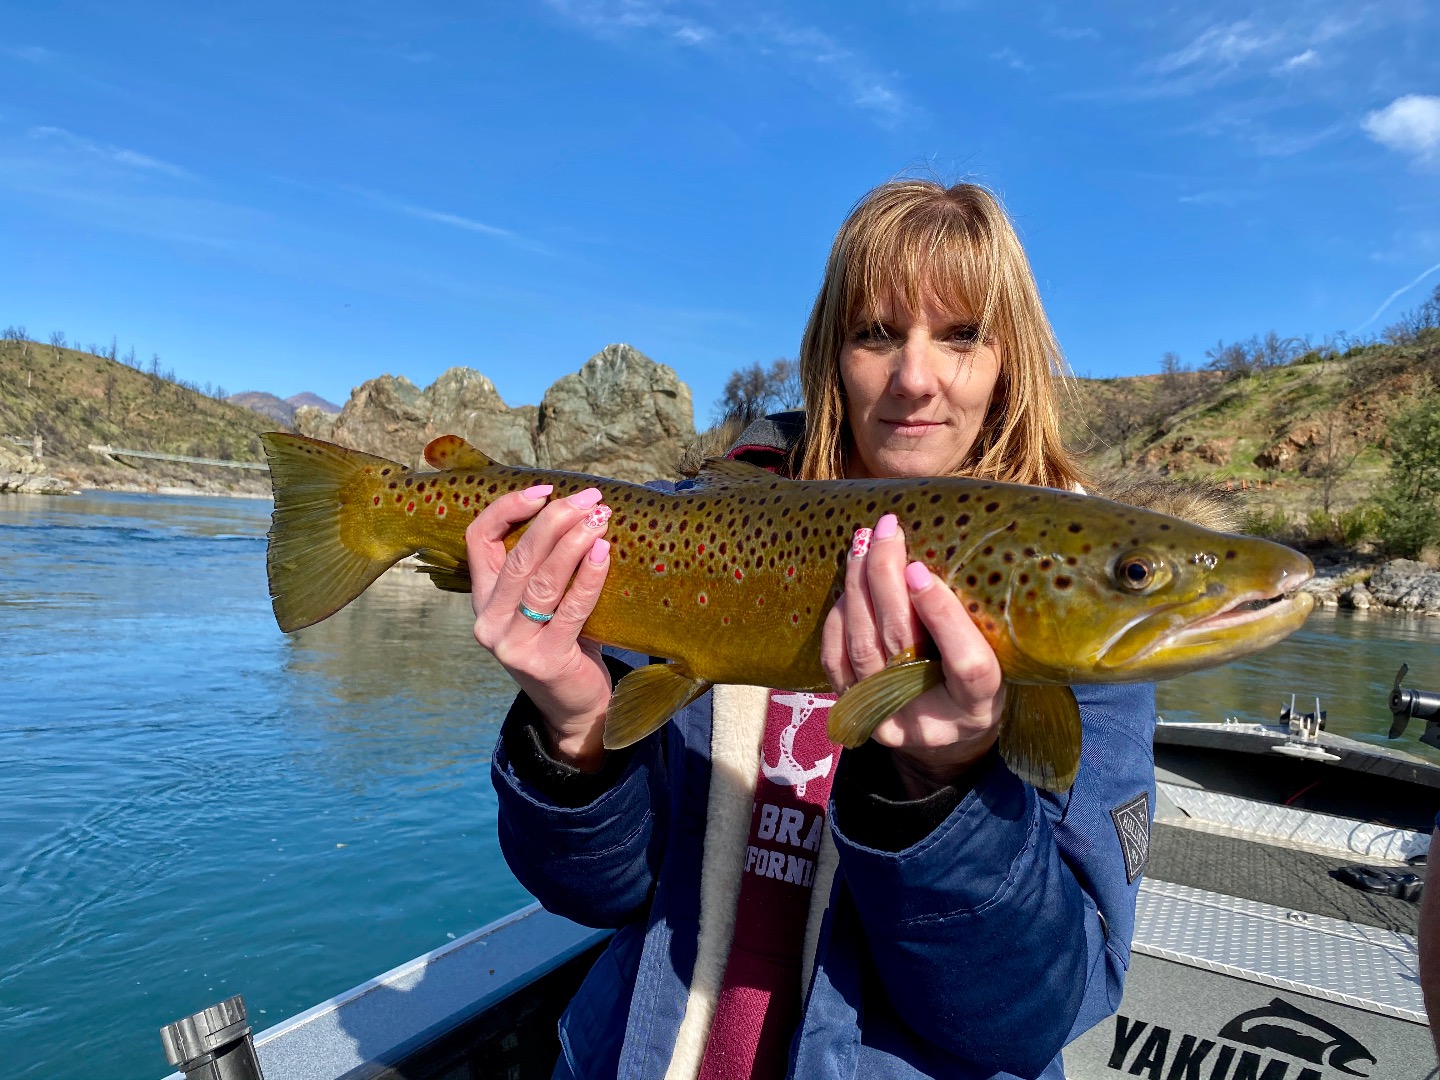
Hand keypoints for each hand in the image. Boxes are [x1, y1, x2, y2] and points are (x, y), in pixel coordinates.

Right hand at [466, 484, 613, 771]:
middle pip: (517, 556)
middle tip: (589, 499)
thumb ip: (543, 566)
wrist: (574, 708)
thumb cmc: (564, 642)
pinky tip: (604, 552)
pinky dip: (589, 577)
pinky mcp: (545, 661)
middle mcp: (488, 622)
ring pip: (542, 580)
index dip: (507, 509)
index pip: (477, 539)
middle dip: (555, 520)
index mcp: (482, 600)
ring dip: (574, 542)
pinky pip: (570, 609)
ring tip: (600, 519)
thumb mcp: (540, 604)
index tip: (544, 490)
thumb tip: (579, 508)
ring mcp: (513, 644)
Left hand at [819, 513, 1004, 796]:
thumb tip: (930, 559)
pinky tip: (850, 583)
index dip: (942, 616)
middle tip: (888, 531)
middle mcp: (928, 718)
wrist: (943, 737)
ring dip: (858, 587)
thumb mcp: (996, 660)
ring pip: (861, 646)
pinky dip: (839, 616)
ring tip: (865, 543)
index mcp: (977, 705)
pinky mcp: (855, 711)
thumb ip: (974, 624)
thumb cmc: (975, 685)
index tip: (920, 568)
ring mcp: (884, 718)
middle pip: (899, 644)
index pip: (966, 664)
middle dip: (887, 580)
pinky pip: (835, 659)